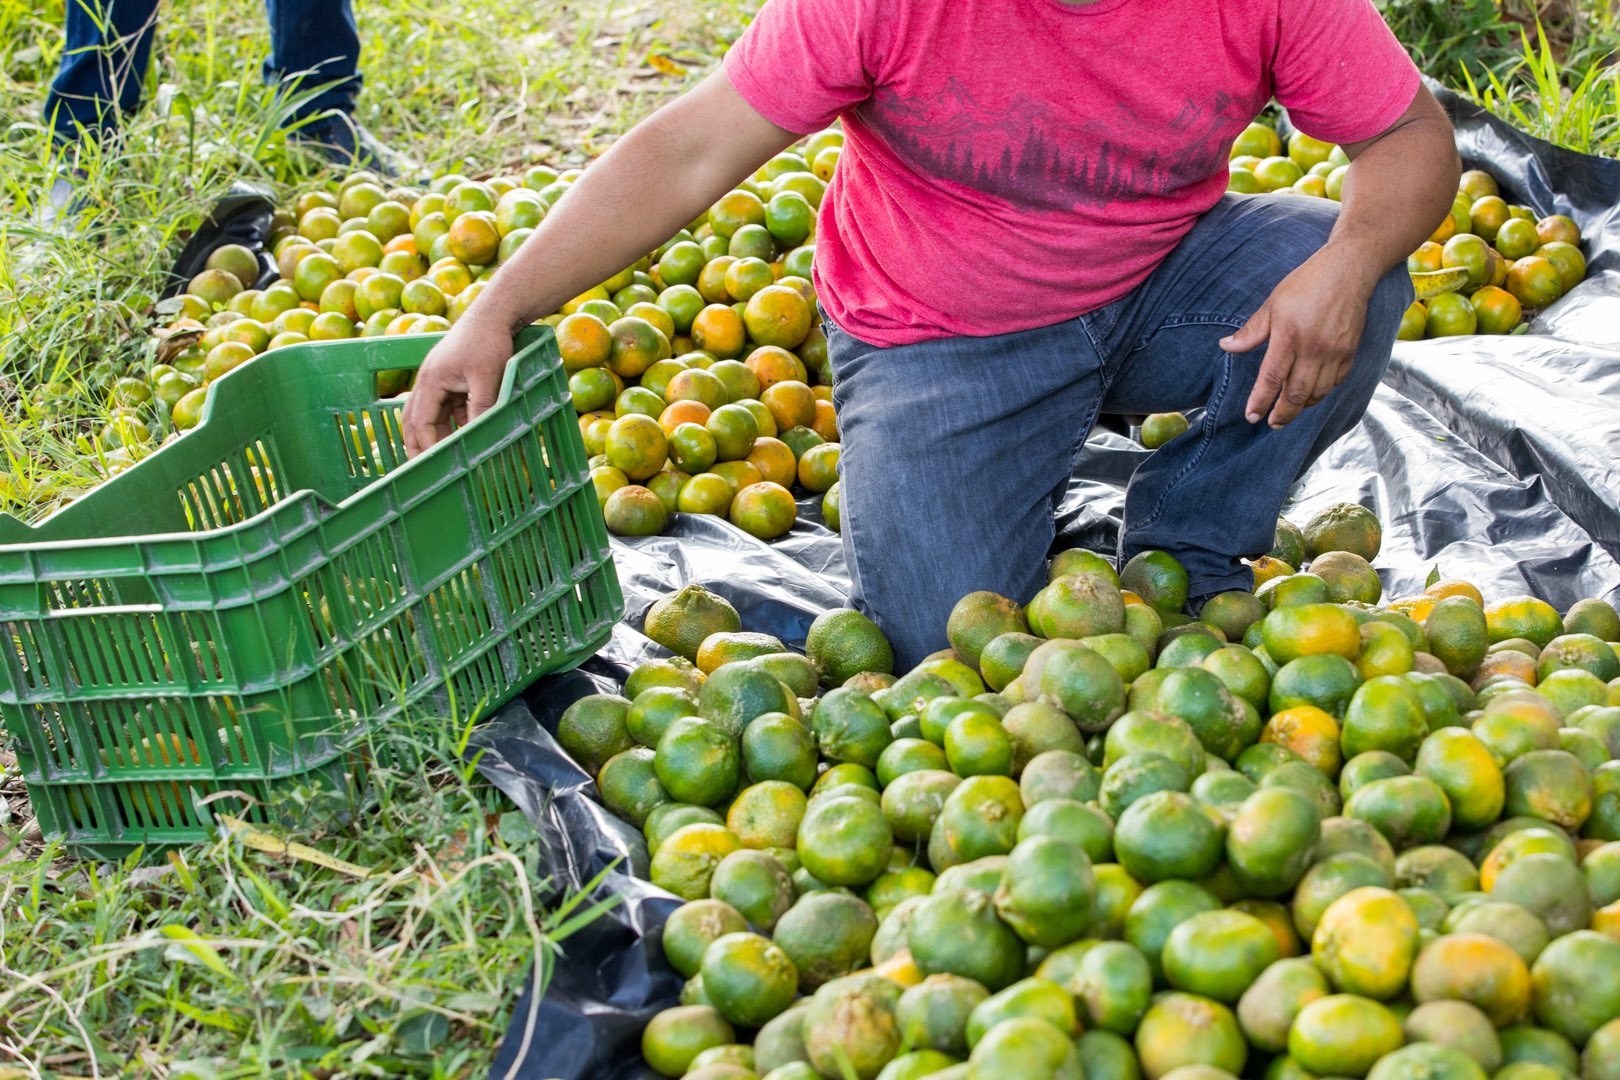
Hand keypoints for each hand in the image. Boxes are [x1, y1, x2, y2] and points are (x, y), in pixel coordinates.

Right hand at [402, 310, 516, 455]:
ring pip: (430, 413)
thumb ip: (482, 408)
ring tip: (441, 457)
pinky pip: (446, 405)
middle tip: (422, 469)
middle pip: (415, 419)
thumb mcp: (488, 378)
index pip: (422, 421)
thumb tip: (480, 436)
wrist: (496, 313)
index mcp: (431, 380)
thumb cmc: (489, 341)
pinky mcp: (452, 378)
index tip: (435, 465)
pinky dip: (451, 421)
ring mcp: (439, 379)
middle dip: (417, 444)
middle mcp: (428, 380)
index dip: (428, 445)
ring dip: (435, 434)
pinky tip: (464, 433)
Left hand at [1220, 247, 1376, 428]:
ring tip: (1289, 411)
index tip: (1252, 416)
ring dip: (1302, 406)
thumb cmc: (1307, 284)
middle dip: (1282, 414)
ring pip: (1317, 393)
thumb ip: (1251, 331)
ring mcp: (1335, 353)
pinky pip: (1335, 383)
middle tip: (1272, 423)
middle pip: (1296, 394)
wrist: (1348, 270)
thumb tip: (1226, 346)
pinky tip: (1311, 393)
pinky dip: (1322, 392)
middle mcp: (1313, 349)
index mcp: (1289, 336)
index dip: (1260, 401)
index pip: (1271, 379)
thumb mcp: (1272, 304)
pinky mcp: (1350, 352)